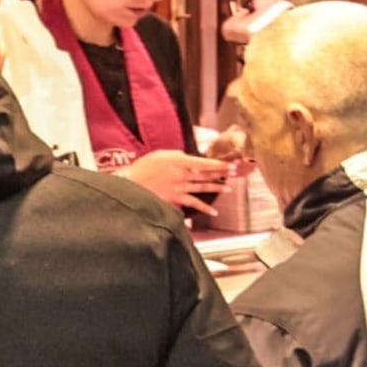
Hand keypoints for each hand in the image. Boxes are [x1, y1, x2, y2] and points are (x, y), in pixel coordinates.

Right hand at [119, 148, 233, 212]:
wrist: (131, 182)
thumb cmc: (143, 167)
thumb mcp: (160, 154)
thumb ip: (177, 155)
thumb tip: (188, 156)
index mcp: (179, 160)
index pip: (204, 162)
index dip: (219, 164)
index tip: (231, 164)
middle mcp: (182, 174)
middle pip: (206, 174)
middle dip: (222, 173)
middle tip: (235, 173)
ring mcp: (180, 187)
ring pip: (203, 187)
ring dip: (217, 188)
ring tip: (229, 188)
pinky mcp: (176, 199)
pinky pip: (193, 204)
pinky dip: (204, 208)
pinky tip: (214, 211)